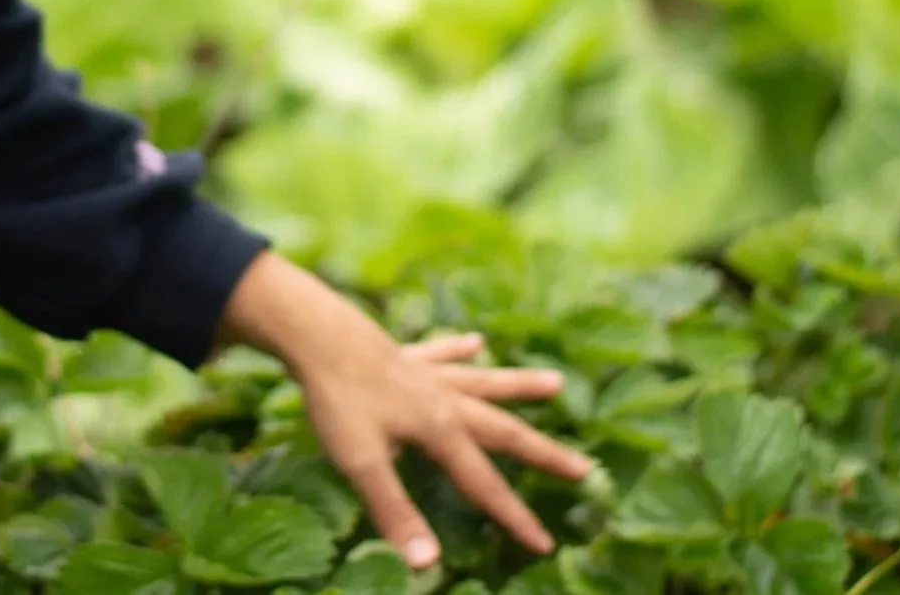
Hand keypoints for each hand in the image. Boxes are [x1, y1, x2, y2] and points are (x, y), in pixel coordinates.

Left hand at [213, 251, 590, 570]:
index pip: (483, 483)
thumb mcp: (361, 464)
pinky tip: (475, 340)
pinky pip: (440, 355)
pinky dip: (458, 349)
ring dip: (519, 386)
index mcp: (439, 430)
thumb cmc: (337, 400)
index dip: (514, 517)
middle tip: (583, 467)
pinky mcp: (404, 355)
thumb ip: (396, 512)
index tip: (545, 544)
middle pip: (504, 429)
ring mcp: (427, 374)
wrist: (316, 334)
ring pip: (484, 382)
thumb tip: (427, 565)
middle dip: (543, 453)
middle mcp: (444, 400)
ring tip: (557, 383)